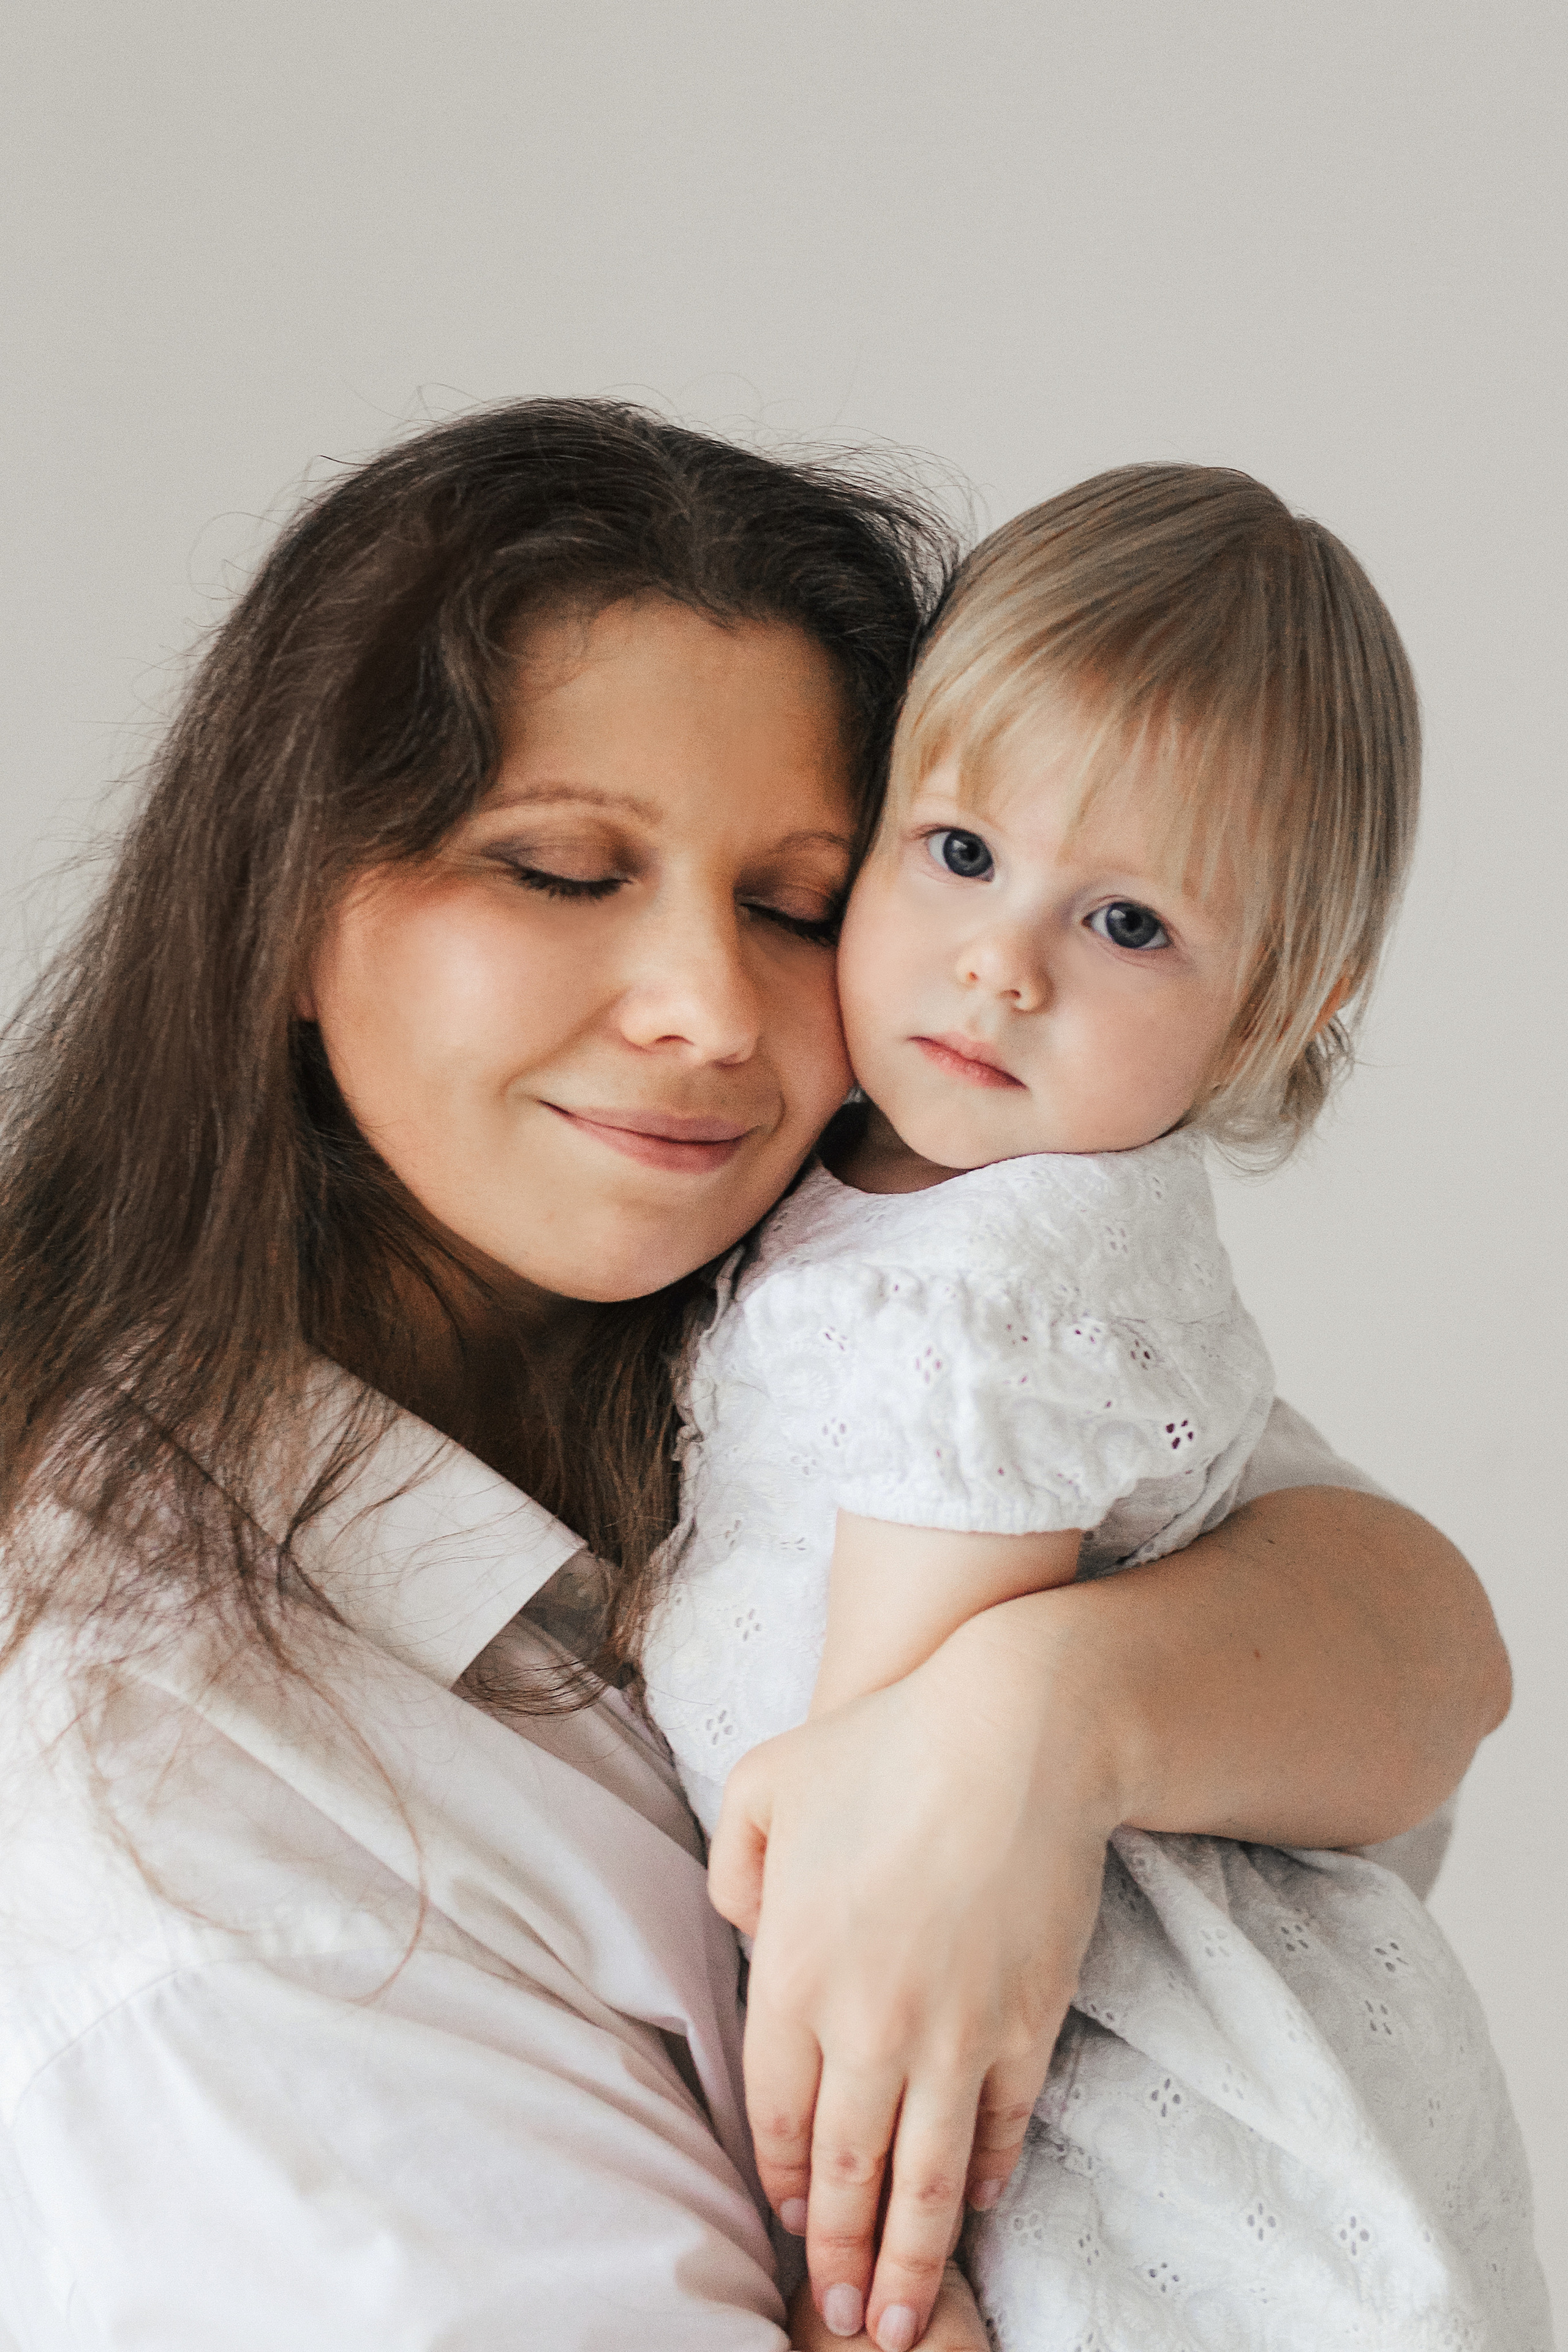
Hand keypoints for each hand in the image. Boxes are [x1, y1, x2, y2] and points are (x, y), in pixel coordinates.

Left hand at [708, 1600, 1117, 2351]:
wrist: (1020, 1733)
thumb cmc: (885, 1744)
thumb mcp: (765, 1782)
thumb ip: (733, 1866)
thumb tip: (747, 1929)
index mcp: (794, 1971)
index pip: (777, 2112)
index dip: (785, 2177)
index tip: (791, 2223)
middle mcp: (868, 2022)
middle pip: (848, 2168)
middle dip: (842, 2257)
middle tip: (843, 2318)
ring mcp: (954, 2032)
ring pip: (924, 2177)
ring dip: (912, 2259)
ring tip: (904, 2323)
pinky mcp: (1025, 2024)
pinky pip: (1001, 2124)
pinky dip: (986, 2175)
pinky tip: (974, 2204)